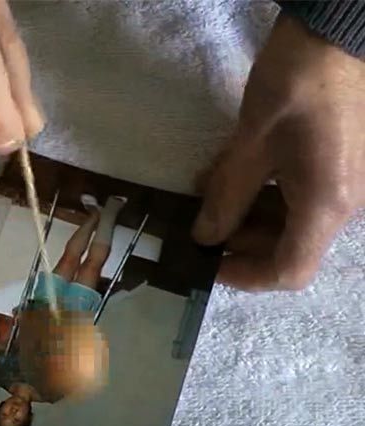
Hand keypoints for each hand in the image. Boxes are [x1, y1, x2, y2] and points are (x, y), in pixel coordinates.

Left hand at [193, 14, 364, 291]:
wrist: (336, 32)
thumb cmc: (295, 85)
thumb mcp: (249, 146)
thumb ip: (226, 199)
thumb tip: (204, 237)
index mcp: (325, 205)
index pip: (288, 271)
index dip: (245, 276)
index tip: (209, 265)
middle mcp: (340, 204)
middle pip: (287, 247)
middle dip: (239, 241)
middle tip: (201, 224)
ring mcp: (340, 185)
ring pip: (289, 223)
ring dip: (245, 215)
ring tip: (208, 195)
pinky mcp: (333, 167)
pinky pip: (295, 196)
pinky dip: (260, 194)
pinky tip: (228, 177)